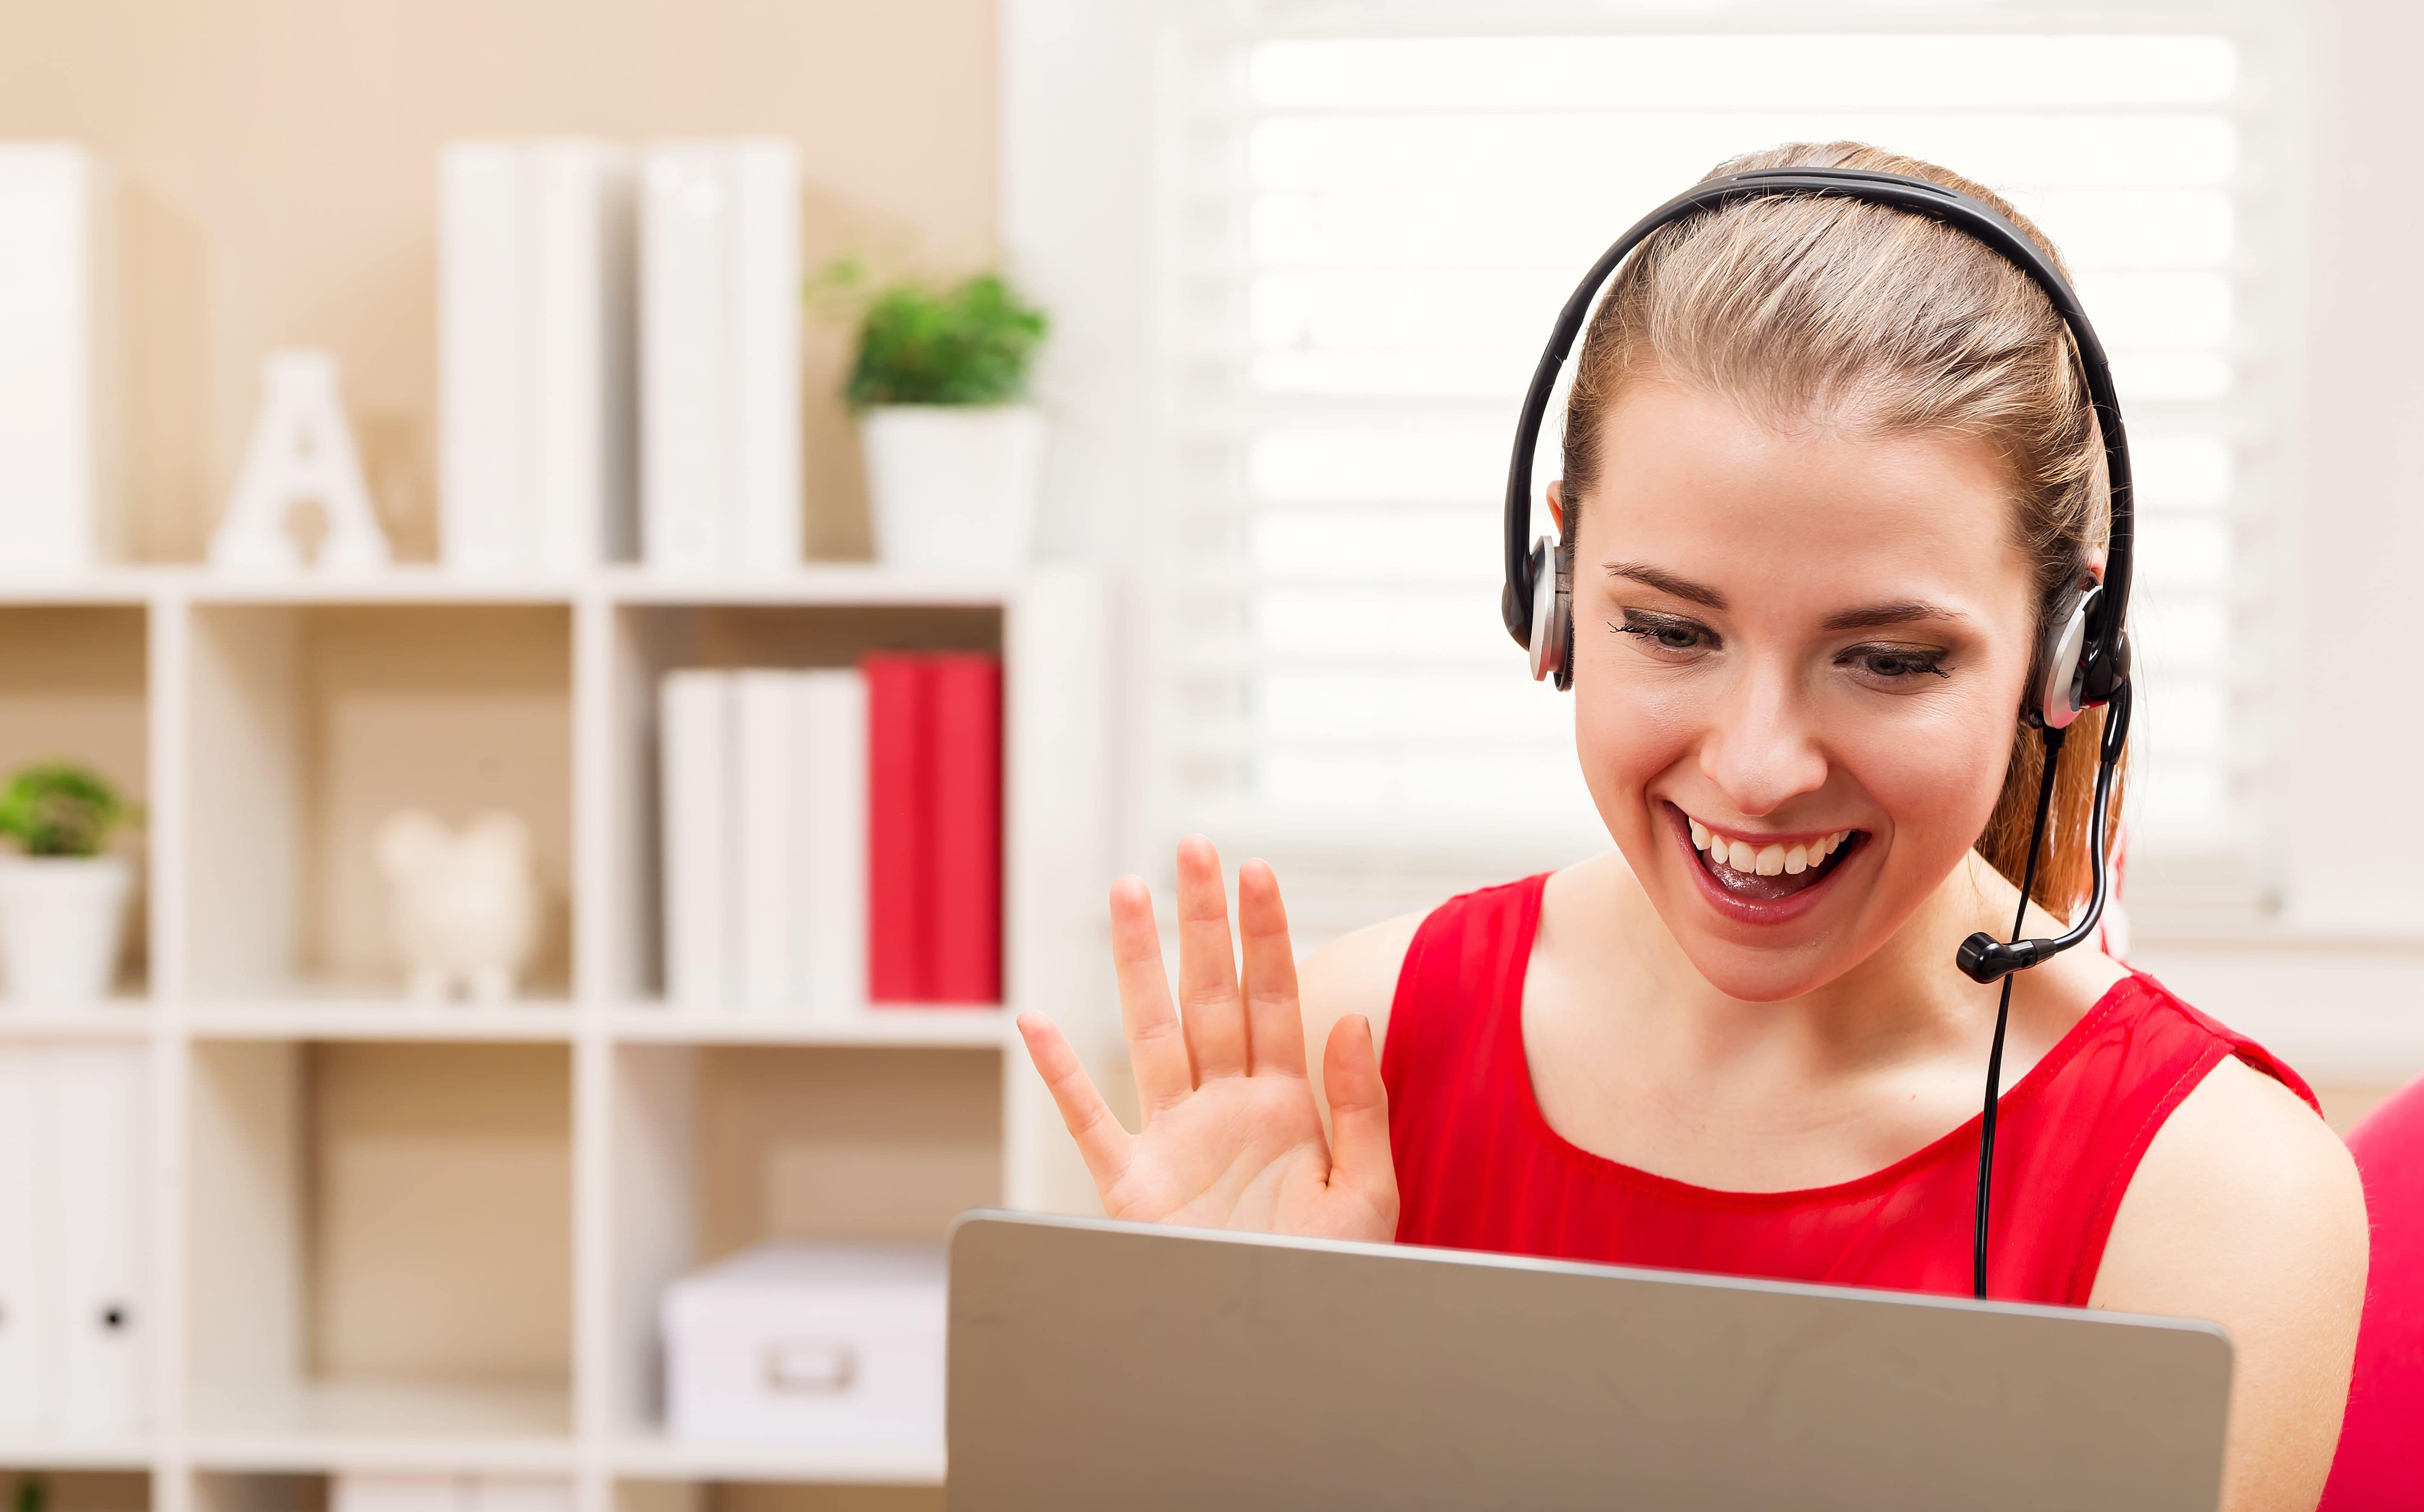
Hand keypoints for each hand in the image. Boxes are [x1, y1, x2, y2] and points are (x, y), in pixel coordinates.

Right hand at [1017, 835, 1396, 1241]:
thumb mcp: (1368, 1193)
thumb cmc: (1335, 1278)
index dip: (1265, 934)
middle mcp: (1226, 1108)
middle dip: (1201, 923)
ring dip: (1138, 965)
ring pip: (1152, 1033)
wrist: (1288, 1350)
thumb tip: (1352, 1017)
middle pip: (1211, 995)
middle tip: (1192, 849)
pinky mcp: (1131, 1187)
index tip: (1256, 870)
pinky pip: (1089, 1120)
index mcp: (1286, 1105)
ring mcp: (1175, 1141)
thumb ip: (1359, 1106)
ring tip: (1127, 893)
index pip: (1275, 999)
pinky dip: (1060, 1075)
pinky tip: (1037, 1023)